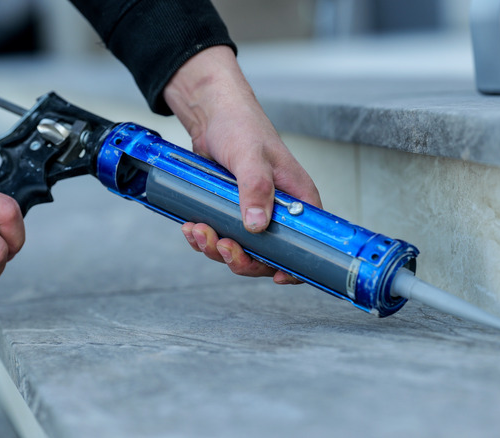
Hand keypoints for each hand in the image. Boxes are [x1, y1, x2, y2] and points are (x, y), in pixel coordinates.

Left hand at [163, 46, 321, 283]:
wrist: (211, 113)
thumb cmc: (241, 125)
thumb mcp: (250, 156)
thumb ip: (256, 189)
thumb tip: (257, 225)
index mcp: (297, 199)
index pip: (308, 242)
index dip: (293, 265)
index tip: (274, 274)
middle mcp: (278, 210)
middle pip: (268, 254)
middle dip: (242, 258)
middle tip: (223, 246)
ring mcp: (253, 213)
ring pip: (241, 249)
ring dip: (216, 248)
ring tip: (198, 231)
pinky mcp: (230, 211)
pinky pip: (220, 237)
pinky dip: (204, 238)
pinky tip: (192, 227)